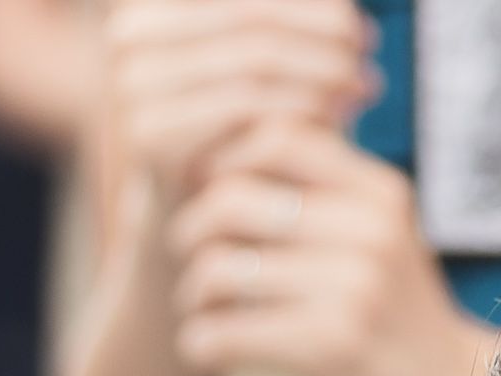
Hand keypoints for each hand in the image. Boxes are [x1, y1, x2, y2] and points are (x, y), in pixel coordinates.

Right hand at [105, 0, 377, 200]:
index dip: (313, 7)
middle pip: (255, 17)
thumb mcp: (258, 70)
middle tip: (369, 54)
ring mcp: (133, 85)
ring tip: (363, 87)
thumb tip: (347, 4)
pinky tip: (338, 121)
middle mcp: (131, 34)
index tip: (362, 29)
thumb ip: (285, 30)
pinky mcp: (149, 135)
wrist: (184, 227)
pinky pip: (244, 107)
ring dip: (321, 71)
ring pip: (255, 59)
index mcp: (152, 7)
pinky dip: (298, 109)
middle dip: (322, 34)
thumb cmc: (235, 139)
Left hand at [168, 120, 499, 375]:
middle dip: (189, 235)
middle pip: (230, 201)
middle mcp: (369, 230)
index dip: (221, 162)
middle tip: (191, 265)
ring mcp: (352, 288)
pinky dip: (199, 345)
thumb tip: (232, 159)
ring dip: (191, 296)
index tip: (207, 199)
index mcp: (378, 192)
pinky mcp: (330, 346)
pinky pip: (227, 333)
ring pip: (218, 269)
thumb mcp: (383, 237)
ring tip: (199, 313)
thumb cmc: (400, 319)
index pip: (274, 139)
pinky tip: (204, 352)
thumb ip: (331, 194)